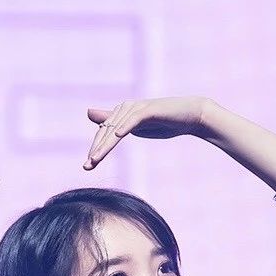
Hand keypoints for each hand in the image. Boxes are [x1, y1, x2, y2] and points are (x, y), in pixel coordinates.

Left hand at [82, 97, 208, 169]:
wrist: (189, 116)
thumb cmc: (164, 123)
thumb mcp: (138, 128)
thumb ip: (118, 125)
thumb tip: (94, 115)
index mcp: (122, 114)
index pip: (104, 133)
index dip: (95, 149)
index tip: (87, 167)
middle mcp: (126, 108)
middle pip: (107, 131)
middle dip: (96, 149)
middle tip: (87, 167)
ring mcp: (137, 108)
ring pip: (117, 127)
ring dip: (105, 144)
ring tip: (96, 158)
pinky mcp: (148, 110)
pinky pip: (134, 119)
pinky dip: (125, 126)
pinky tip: (117, 135)